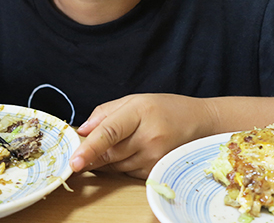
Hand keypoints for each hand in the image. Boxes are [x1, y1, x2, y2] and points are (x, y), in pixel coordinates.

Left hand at [69, 94, 216, 178]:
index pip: (110, 132)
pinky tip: (132, 151)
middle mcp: (149, 137)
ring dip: (107, 159)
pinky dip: (121, 165)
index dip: (90, 148)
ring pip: (115, 166)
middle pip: (109, 153)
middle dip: (91, 155)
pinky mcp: (156, 170)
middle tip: (81, 152)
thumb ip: (105, 113)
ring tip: (122, 142)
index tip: (74, 161)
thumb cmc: (165, 108)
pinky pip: (126, 173)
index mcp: (140, 112)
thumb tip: (82, 131)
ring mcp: (154, 156)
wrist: (199, 123)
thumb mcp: (135, 99)